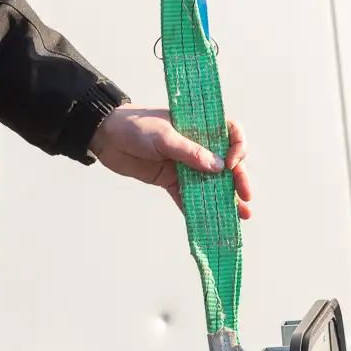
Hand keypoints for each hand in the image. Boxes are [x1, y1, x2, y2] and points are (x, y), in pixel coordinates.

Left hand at [91, 106, 252, 218]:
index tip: (232, 162)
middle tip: (245, 197)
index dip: (237, 148)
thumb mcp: (163, 136)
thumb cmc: (134, 126)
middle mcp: (197, 146)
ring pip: (212, 184)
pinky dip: (200, 212)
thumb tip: (220, 167)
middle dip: (238, 181)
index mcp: (198, 127)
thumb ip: (191, 152)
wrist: (104, 136)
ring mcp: (185, 166)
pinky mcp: (172, 182)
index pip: (230, 133)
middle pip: (226, 165)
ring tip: (240, 216)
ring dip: (226, 200)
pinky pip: (190, 199)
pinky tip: (211, 224)